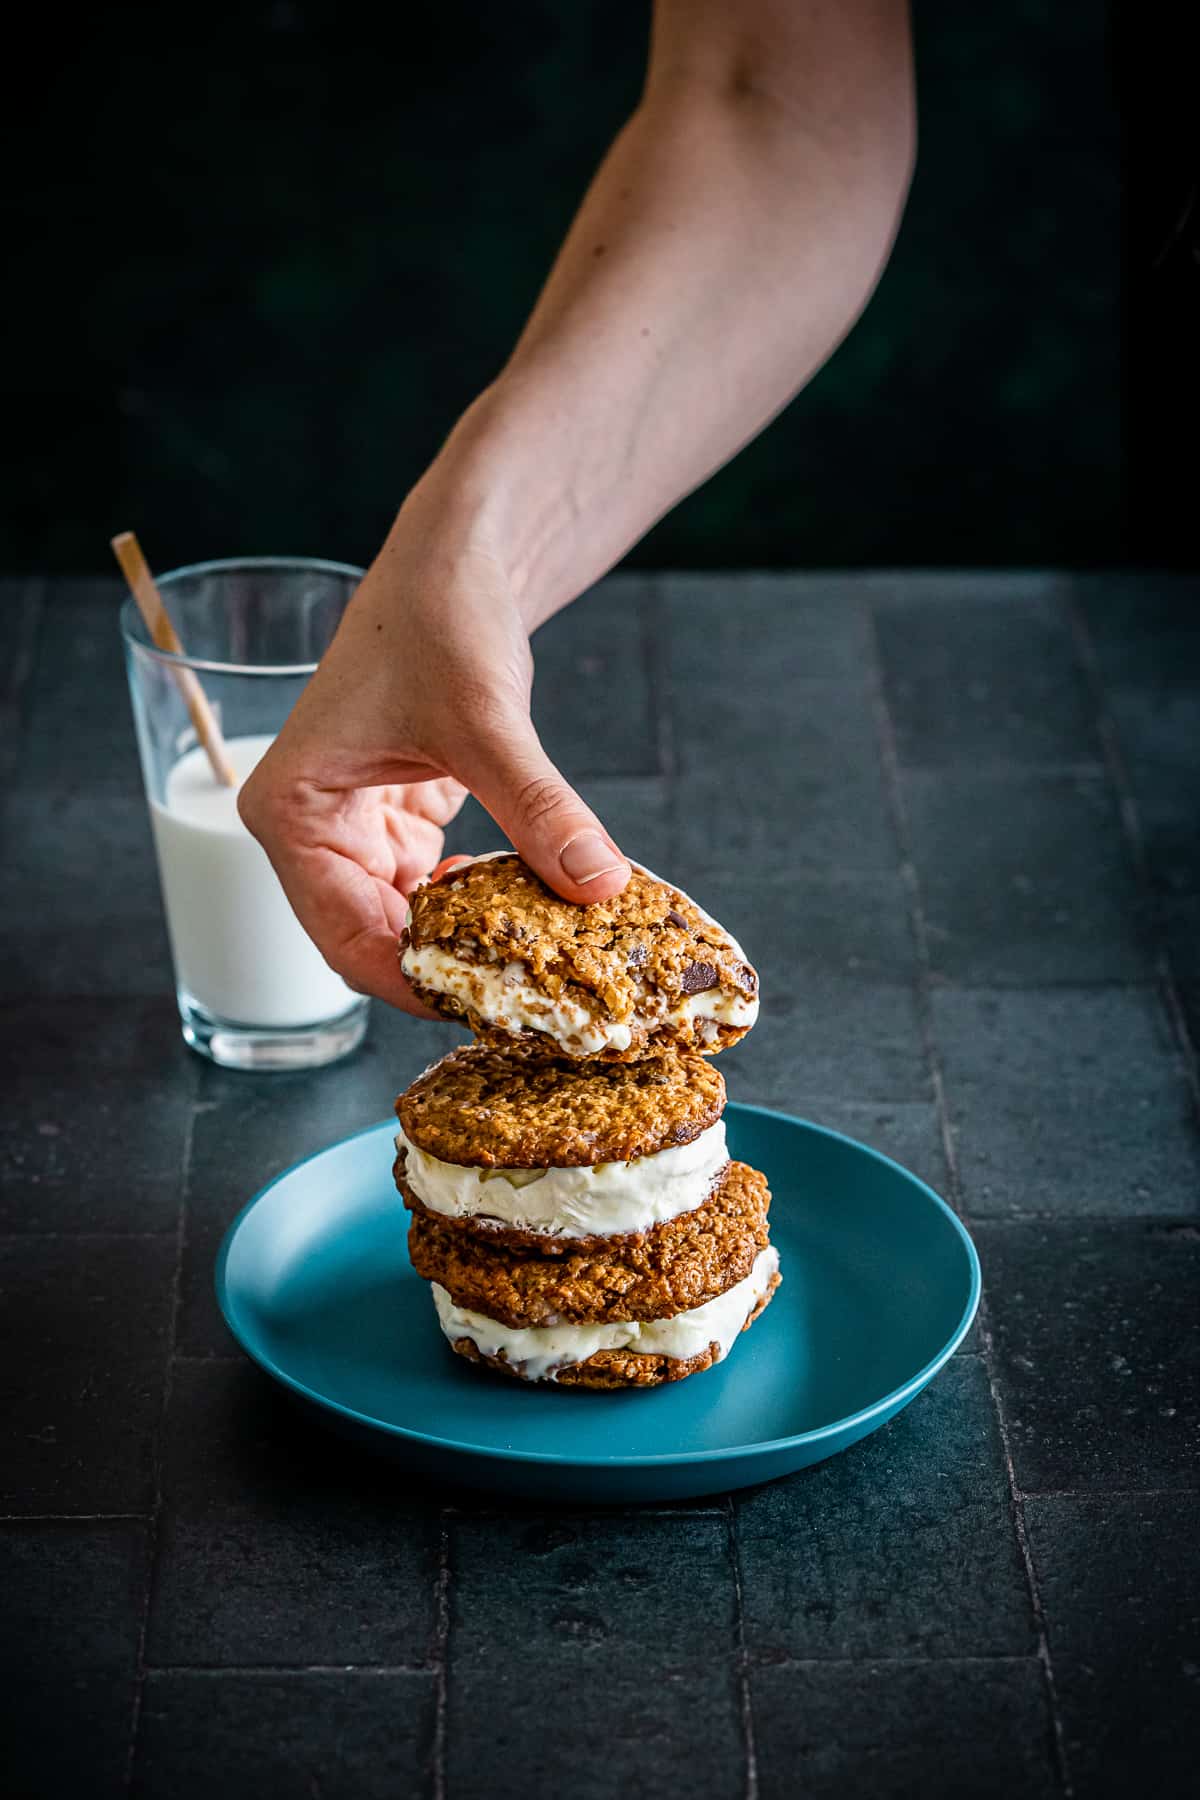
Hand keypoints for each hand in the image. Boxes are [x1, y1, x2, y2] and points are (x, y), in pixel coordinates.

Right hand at [237, 499, 629, 1011]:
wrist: (461, 557)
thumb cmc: (438, 614)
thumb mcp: (487, 720)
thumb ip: (539, 808)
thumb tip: (598, 882)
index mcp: (291, 812)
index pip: (345, 937)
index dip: (417, 984)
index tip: (491, 1010)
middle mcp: (311, 830)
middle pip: (376, 940)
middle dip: (451, 970)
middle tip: (530, 999)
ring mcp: (355, 830)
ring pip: (412, 923)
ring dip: (472, 943)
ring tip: (542, 961)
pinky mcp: (401, 822)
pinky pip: (440, 891)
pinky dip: (485, 906)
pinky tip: (533, 910)